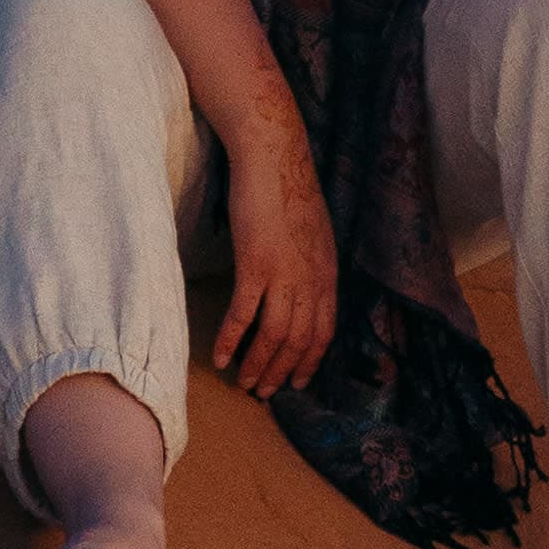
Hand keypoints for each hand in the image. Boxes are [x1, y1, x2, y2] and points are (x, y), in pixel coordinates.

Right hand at [216, 108, 339, 398]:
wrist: (273, 156)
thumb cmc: (288, 186)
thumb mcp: (313, 230)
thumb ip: (311, 262)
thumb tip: (303, 287)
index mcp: (326, 272)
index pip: (324, 330)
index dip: (310, 360)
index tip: (298, 381)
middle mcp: (310, 279)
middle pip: (300, 340)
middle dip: (283, 371)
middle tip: (266, 393)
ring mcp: (284, 273)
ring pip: (274, 335)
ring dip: (259, 364)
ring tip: (246, 384)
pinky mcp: (255, 264)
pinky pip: (244, 314)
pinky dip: (232, 340)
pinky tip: (221, 358)